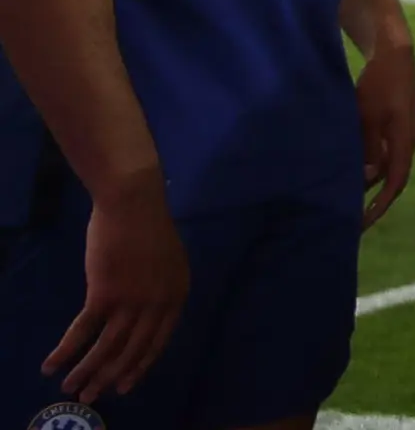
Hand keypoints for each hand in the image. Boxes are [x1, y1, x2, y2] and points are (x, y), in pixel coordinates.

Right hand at [49, 169, 184, 399]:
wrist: (133, 203)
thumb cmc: (148, 227)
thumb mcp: (167, 263)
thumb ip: (158, 291)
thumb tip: (142, 317)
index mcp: (177, 295)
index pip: (158, 342)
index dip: (140, 366)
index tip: (125, 385)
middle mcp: (158, 304)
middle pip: (132, 351)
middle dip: (110, 377)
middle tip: (94, 397)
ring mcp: (132, 301)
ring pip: (107, 348)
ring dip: (87, 372)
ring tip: (71, 389)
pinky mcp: (104, 294)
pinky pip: (82, 331)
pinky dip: (66, 351)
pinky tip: (52, 365)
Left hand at [357, 35, 414, 226]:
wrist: (394, 54)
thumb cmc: (379, 84)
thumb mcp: (368, 117)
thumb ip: (367, 148)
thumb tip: (367, 179)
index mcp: (404, 141)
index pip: (396, 182)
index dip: (380, 206)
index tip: (361, 224)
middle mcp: (406, 142)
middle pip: (392, 178)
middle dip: (373, 200)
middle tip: (349, 218)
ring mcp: (400, 133)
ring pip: (385, 166)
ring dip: (369, 182)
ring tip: (345, 197)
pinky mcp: (394, 125)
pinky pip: (382, 154)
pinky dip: (367, 166)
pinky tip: (350, 169)